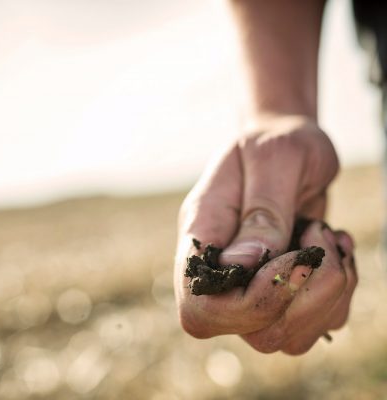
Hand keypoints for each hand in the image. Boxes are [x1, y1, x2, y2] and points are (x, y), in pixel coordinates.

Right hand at [174, 115, 356, 353]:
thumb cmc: (275, 142)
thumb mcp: (273, 160)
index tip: (290, 256)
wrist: (287, 142)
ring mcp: (253, 284)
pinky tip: (334, 249)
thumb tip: (244, 265)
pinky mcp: (285, 288)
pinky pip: (318, 322)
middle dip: (303, 296)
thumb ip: (260, 212)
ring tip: (329, 239)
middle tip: (318, 238)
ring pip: (288, 336)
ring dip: (328, 293)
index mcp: (203, 236)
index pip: (200, 308)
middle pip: (252, 332)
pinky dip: (340, 291)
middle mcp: (223, 270)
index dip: (249, 303)